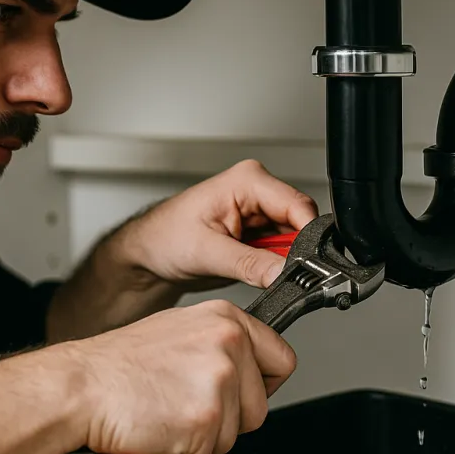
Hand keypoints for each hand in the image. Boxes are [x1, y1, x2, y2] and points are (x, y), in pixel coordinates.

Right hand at [67, 299, 297, 453]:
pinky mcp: (205, 420)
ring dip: (198, 441)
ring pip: (233, 438)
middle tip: (181, 407)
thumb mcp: (176, 333)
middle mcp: (228, 343)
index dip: (259, 387)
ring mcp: (218, 381)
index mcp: (225, 318)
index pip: (281, 360)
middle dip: (224, 422)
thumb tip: (242, 369)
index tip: (241, 394)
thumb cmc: (113, 366)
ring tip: (162, 415)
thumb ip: (216, 347)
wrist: (76, 386)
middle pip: (259, 409)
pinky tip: (154, 430)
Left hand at [115, 159, 318, 292]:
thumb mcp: (207, 253)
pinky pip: (283, 252)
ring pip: (295, 241)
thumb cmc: (164, 238)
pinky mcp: (259, 233)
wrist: (148, 255)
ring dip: (281, 261)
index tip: (303, 266)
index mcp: (247, 180)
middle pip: (301, 224)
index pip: (298, 205)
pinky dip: (274, 266)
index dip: (306, 238)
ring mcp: (259, 213)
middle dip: (292, 253)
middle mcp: (257, 192)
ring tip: (247, 267)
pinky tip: (251, 269)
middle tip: (269, 272)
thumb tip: (284, 273)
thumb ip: (251, 264)